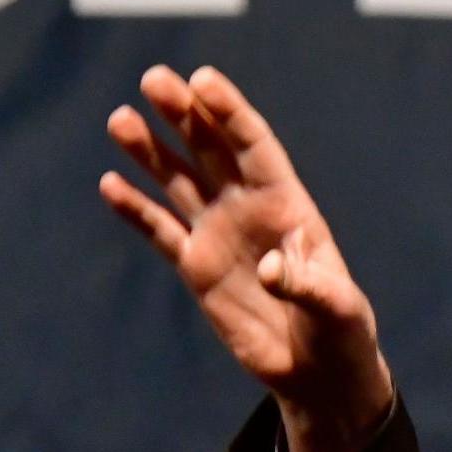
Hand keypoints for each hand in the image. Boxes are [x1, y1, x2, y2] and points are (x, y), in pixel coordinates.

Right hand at [100, 65, 393, 451]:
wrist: (318, 372)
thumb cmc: (340, 331)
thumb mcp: (337, 308)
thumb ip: (307, 285)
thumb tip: (271, 269)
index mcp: (289, 204)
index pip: (255, 146)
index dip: (230, 112)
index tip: (202, 80)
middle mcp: (249, 208)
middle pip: (211, 149)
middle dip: (183, 114)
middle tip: (153, 79)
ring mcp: (220, 234)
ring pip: (178, 180)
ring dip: (150, 150)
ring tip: (120, 119)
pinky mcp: (197, 267)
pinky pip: (160, 230)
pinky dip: (136, 209)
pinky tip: (110, 184)